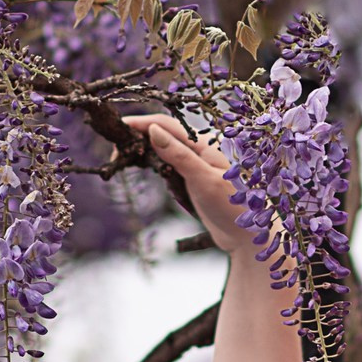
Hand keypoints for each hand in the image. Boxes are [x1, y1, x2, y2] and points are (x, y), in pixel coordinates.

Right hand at [127, 112, 243, 255]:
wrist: (247, 239)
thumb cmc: (233, 208)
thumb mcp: (204, 181)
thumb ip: (179, 156)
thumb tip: (152, 131)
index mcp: (205, 145)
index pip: (167, 125)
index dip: (141, 122)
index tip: (118, 126)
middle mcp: (200, 150)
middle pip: (163, 133)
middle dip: (138, 135)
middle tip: (115, 148)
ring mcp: (196, 165)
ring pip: (164, 148)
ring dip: (143, 148)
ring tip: (121, 155)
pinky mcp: (193, 180)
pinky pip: (168, 163)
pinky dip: (152, 162)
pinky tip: (141, 165)